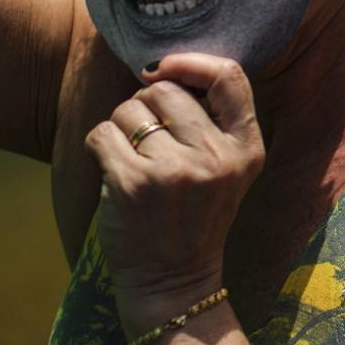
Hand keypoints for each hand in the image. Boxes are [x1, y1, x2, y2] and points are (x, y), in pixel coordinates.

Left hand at [85, 53, 265, 305]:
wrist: (174, 282)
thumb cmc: (193, 217)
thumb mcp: (227, 169)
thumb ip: (212, 122)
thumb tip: (166, 69)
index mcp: (246, 148)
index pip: (229, 76)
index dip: (192, 62)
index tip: (165, 70)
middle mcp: (215, 156)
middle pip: (166, 90)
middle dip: (144, 105)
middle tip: (144, 137)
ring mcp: (175, 170)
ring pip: (128, 110)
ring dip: (119, 128)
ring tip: (130, 159)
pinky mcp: (133, 184)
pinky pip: (101, 134)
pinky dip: (97, 146)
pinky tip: (110, 170)